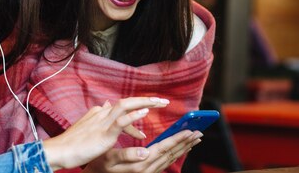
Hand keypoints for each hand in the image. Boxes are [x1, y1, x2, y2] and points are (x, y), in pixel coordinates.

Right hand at [42, 97, 169, 169]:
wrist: (59, 151)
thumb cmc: (73, 143)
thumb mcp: (88, 127)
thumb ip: (98, 116)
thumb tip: (106, 103)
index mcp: (99, 112)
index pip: (122, 108)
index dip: (137, 111)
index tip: (148, 116)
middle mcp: (102, 112)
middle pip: (127, 101)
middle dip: (146, 100)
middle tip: (163, 101)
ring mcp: (103, 121)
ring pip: (126, 105)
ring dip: (145, 102)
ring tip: (160, 102)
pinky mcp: (104, 133)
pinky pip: (121, 121)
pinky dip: (134, 115)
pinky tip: (145, 112)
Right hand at [83, 129, 202, 172]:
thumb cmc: (99, 165)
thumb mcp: (108, 159)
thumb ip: (127, 155)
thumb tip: (145, 151)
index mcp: (140, 163)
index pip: (164, 148)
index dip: (178, 138)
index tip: (191, 130)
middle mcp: (147, 169)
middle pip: (171, 153)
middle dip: (186, 142)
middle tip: (199, 132)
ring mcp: (149, 172)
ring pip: (171, 159)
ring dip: (183, 148)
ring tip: (194, 139)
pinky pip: (166, 163)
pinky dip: (175, 154)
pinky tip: (179, 149)